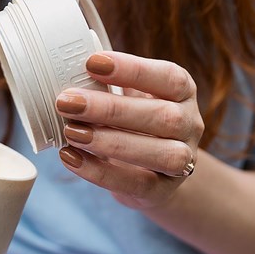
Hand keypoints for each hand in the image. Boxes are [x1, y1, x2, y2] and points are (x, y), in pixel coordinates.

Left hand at [55, 51, 203, 210]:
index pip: (169, 77)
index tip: (92, 63)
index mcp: (182, 92)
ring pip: (160, 153)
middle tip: (67, 102)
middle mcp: (190, 125)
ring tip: (71, 132)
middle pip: (163, 116)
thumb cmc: (133, 122)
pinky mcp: (162, 190)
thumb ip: (107, 85)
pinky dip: (99, 172)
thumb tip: (65, 72)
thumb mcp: (128, 97)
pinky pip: (136, 183)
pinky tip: (71, 157)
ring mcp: (183, 161)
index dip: (132, 70)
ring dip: (110, 142)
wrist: (150, 170)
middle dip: (111, 109)